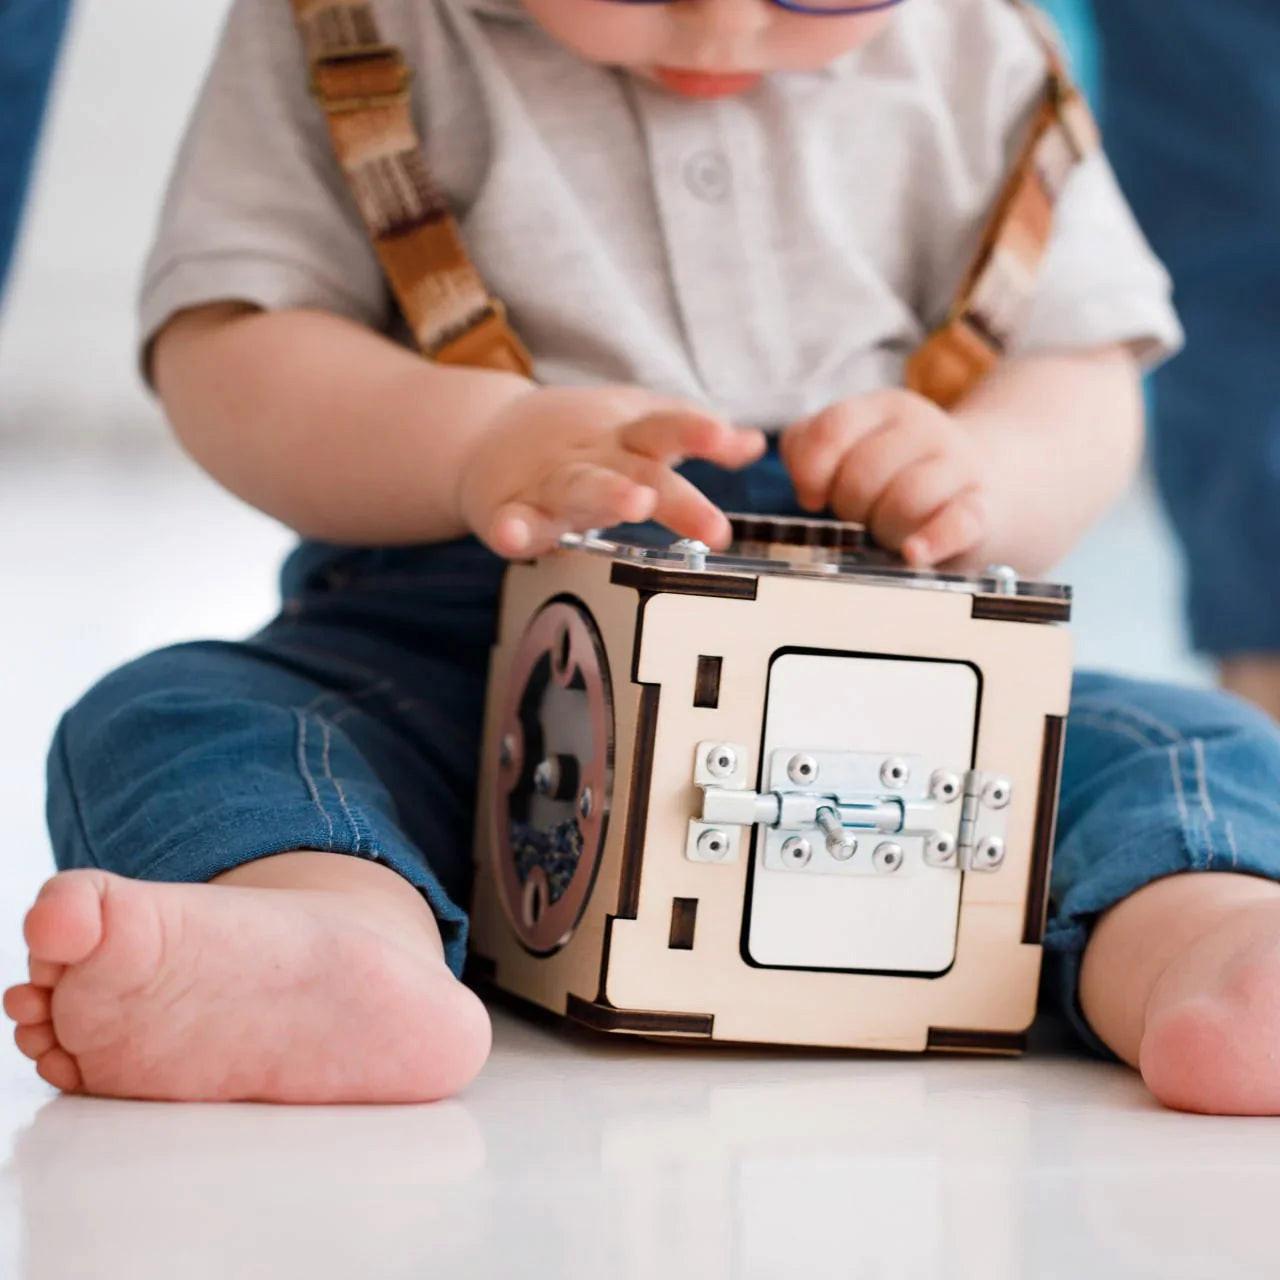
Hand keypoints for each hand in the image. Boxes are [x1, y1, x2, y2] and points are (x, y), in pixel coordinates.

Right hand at [458, 384, 765, 557]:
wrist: (487, 434)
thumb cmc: (581, 441)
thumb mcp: (637, 426)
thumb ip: (692, 434)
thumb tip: (755, 443)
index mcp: (626, 436)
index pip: (668, 429)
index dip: (699, 432)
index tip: (730, 440)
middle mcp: (595, 457)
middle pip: (638, 471)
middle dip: (674, 494)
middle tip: (710, 524)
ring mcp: (551, 482)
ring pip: (581, 488)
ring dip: (609, 494)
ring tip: (634, 503)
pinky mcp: (510, 510)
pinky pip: (512, 522)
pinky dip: (512, 529)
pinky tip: (515, 539)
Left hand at [780, 389, 989, 567]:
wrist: (981, 481)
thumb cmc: (895, 471)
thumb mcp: (851, 446)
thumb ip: (808, 450)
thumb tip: (808, 490)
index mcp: (885, 407)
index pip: (832, 429)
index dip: (812, 471)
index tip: (813, 497)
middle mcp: (925, 426)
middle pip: (864, 472)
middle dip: (850, 506)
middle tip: (861, 516)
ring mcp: (959, 465)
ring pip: (905, 499)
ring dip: (885, 528)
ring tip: (889, 532)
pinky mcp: (981, 507)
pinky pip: (957, 523)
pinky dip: (932, 540)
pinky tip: (913, 553)